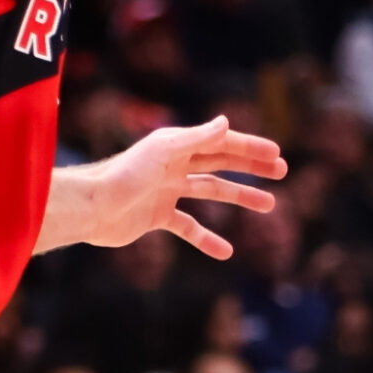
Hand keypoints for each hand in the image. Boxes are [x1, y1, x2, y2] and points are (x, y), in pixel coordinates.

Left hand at [79, 117, 284, 254]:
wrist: (90, 207)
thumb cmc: (123, 175)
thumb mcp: (163, 152)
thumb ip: (196, 138)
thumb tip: (227, 121)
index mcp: (177, 145)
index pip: (222, 143)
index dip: (250, 147)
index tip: (277, 154)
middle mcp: (174, 165)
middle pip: (221, 163)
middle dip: (252, 167)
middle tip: (282, 172)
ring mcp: (167, 191)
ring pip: (211, 192)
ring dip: (239, 197)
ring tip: (269, 205)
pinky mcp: (158, 216)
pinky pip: (189, 227)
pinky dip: (207, 238)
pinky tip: (226, 251)